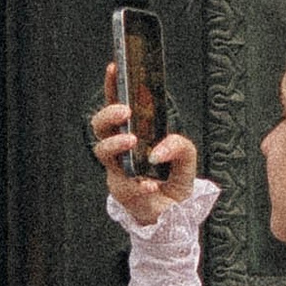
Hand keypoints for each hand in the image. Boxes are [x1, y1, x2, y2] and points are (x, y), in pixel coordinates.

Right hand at [90, 62, 200, 230]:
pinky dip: (140, 183)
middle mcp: (121, 150)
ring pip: (101, 151)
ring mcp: (117, 170)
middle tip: (125, 112)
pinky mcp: (121, 191)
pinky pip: (124, 183)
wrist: (173, 218)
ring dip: (115, 143)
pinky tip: (152, 185)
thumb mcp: (186, 159)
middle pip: (99, 126)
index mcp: (134, 134)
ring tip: (132, 141)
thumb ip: (180, 146)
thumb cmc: (173, 183)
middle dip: (108, 115)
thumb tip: (159, 149)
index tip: (115, 67)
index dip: (113, 87)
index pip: (118, 105)